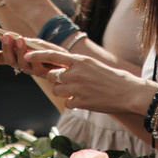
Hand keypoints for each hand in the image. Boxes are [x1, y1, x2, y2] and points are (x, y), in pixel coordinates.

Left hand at [5, 35, 154, 118]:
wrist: (130, 93)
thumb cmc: (114, 79)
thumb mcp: (94, 66)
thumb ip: (77, 66)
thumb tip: (59, 69)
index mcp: (80, 61)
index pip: (53, 55)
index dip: (37, 54)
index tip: (26, 55)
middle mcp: (76, 73)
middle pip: (52, 76)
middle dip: (57, 80)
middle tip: (70, 82)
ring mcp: (77, 88)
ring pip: (57, 90)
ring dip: (64, 92)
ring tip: (81, 92)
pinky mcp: (80, 102)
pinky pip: (67, 103)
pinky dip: (74, 103)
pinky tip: (87, 101)